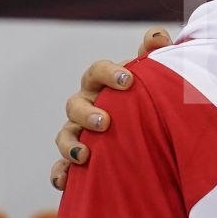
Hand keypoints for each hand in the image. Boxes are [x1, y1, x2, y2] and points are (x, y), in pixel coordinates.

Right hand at [49, 28, 170, 190]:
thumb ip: (156, 53)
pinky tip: (66, 181)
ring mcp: (79, 132)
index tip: (128, 80)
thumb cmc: (149, 98)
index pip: (97, 71)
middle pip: (75, 104)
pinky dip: (60, 173)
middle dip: (87, 113)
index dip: (109, 73)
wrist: (152, 134)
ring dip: (70, 144)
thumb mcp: (155, 75)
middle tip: (105, 122)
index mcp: (104, 84)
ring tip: (85, 154)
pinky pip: (60, 167)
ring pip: (64, 135)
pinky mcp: (77, 160)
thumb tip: (157, 36)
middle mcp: (87, 105)